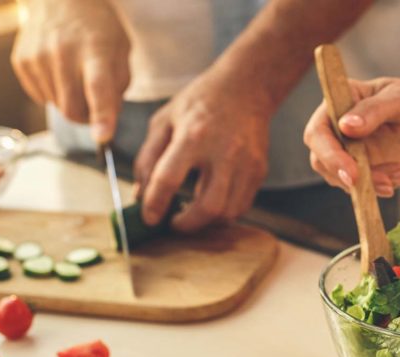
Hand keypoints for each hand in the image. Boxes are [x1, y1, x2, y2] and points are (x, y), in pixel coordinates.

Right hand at [11, 0, 129, 142]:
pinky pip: (40, 97)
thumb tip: (106, 119)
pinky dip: (52, 92)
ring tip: (75, 76)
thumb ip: (118, 86)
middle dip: (86, 117)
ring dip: (69, 102)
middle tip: (94, 107)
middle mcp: (63, 53)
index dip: (102, 115)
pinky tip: (58, 71)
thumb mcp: (120, 50)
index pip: (98, 87)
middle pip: (72, 108)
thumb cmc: (96, 27)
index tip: (103, 137)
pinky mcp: (21, 62)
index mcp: (96, 49)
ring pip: (56, 106)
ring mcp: (38, 57)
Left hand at [132, 73, 269, 232]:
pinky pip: (242, 205)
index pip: (168, 179)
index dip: (154, 204)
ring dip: (206, 221)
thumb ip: (148, 157)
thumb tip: (140, 193)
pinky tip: (211, 203)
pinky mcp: (259, 170)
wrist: (246, 88)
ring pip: (228, 212)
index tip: (149, 217)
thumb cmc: (201, 102)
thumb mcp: (165, 120)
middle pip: (209, 206)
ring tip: (192, 214)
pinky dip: (224, 213)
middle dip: (187, 224)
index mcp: (193, 135)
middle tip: (174, 223)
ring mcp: (246, 163)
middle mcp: (224, 152)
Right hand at [303, 78, 399, 196]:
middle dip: (347, 176)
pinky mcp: (361, 163)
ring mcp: (348, 146)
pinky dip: (380, 185)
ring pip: (340, 176)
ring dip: (369, 183)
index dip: (329, 154)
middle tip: (381, 184)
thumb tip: (346, 126)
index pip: (318, 130)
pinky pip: (360, 183)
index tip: (353, 171)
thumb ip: (374, 110)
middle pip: (321, 158)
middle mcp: (338, 124)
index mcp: (341, 100)